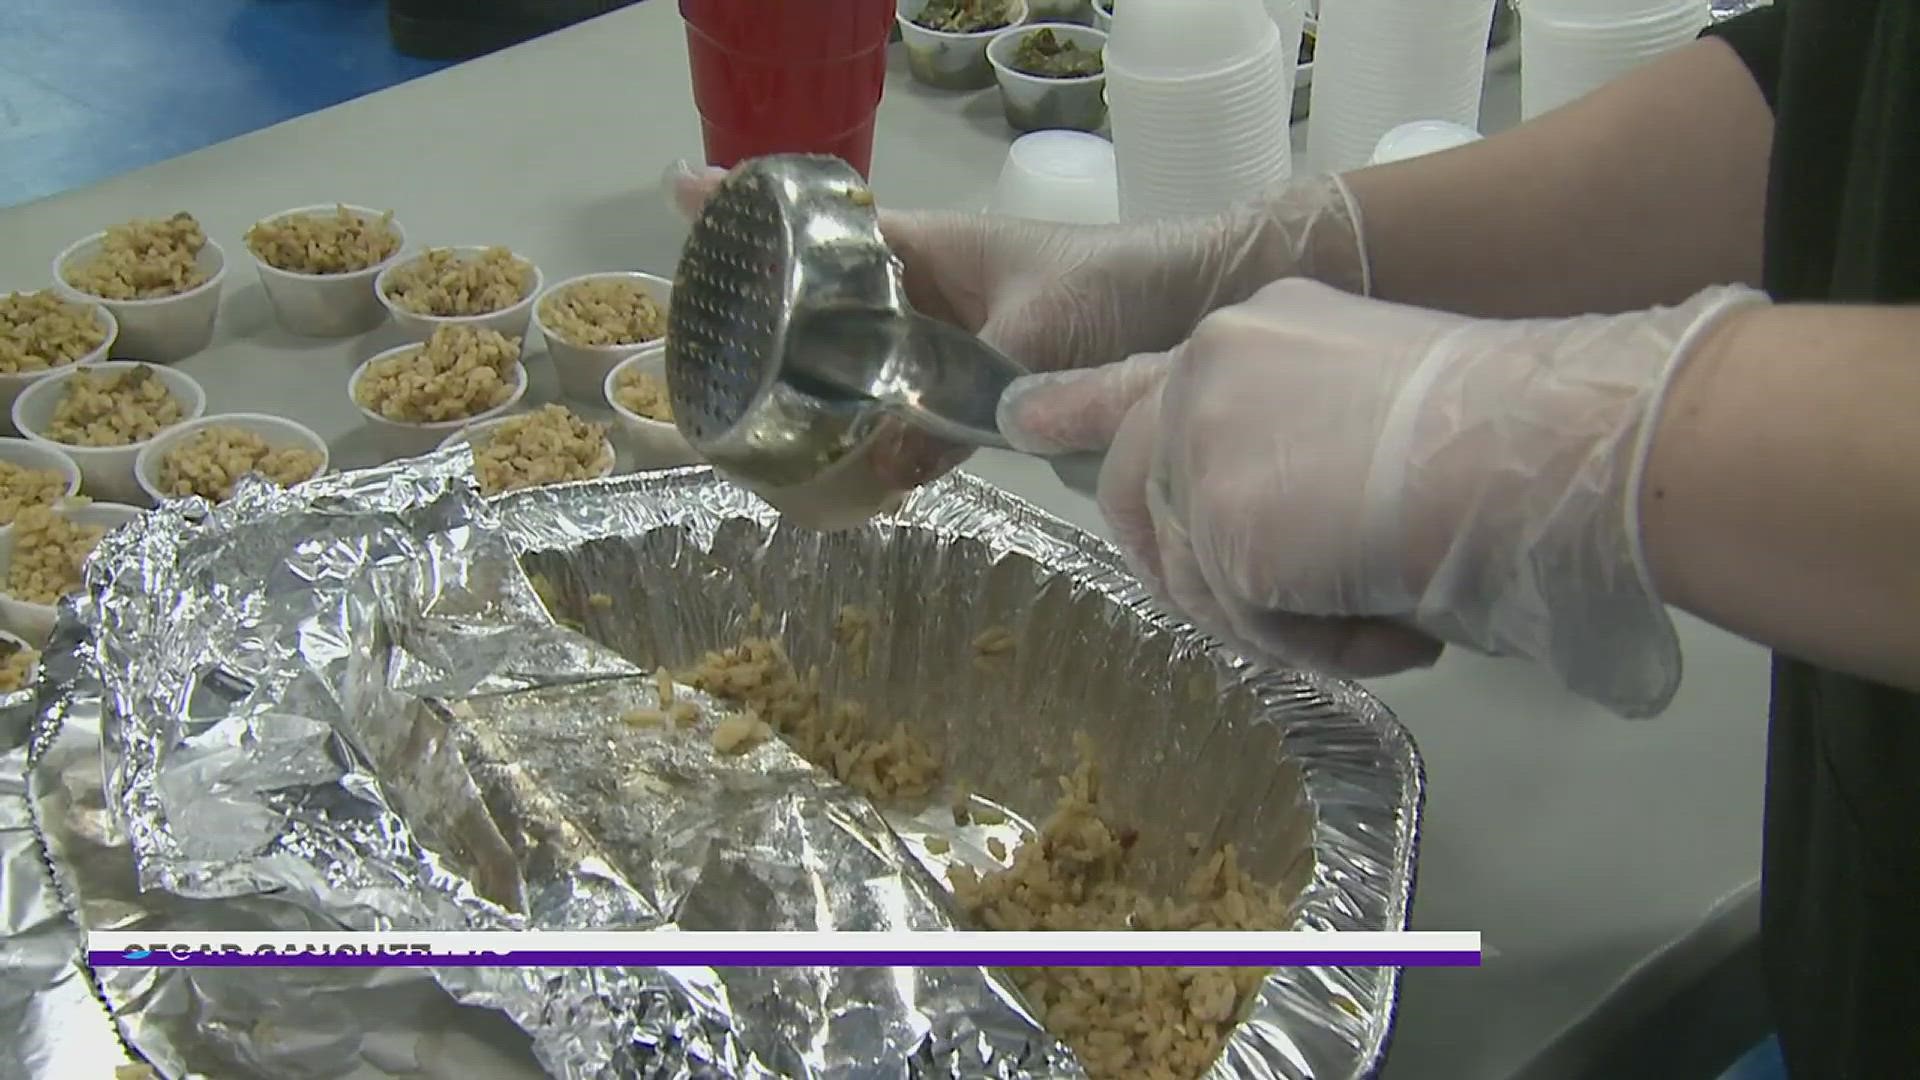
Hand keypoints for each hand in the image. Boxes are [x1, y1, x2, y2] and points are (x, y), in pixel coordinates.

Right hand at [663, 161, 1368, 487]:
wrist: (1205, 312)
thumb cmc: (1122, 289)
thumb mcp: (1035, 335)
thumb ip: (963, 395)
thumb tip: (885, 461)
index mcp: (937, 249)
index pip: (830, 224)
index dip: (755, 211)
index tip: (681, 192)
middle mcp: (936, 294)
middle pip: (832, 307)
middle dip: (772, 328)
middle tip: (705, 353)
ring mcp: (960, 346)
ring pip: (870, 370)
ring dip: (827, 400)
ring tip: (759, 431)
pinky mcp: (990, 396)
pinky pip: (919, 421)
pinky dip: (890, 450)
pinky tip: (857, 488)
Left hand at [998, 279, 1766, 716]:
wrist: (1545, 443)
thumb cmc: (1502, 431)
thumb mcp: (1370, 405)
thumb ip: (1289, 435)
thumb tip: (1252, 521)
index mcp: (1246, 334)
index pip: (1131, 378)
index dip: (1075, 408)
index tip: (1021, 417)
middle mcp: (1202, 373)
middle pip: (1139, 503)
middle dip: (1217, 578)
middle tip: (1316, 608)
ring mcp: (1198, 443)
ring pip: (1196, 577)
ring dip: (1292, 619)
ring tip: (1390, 603)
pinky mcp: (1214, 521)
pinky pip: (1245, 623)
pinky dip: (1323, 646)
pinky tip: (1394, 619)